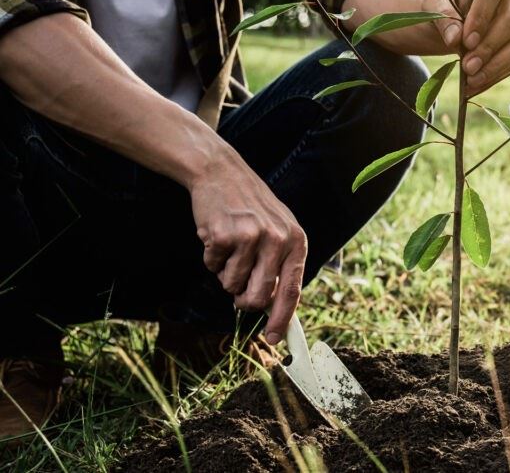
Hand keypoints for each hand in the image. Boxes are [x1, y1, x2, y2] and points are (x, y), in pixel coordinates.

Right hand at [188, 157, 307, 344]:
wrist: (222, 172)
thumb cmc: (251, 208)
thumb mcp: (278, 230)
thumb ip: (279, 266)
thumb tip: (272, 308)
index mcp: (296, 241)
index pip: (292, 290)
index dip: (282, 319)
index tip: (274, 339)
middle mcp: (278, 240)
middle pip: (258, 296)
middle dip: (243, 300)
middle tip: (237, 289)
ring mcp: (251, 237)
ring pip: (231, 285)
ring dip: (225, 273)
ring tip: (229, 247)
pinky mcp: (224, 235)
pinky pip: (212, 266)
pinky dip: (211, 257)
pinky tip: (216, 235)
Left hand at [422, 0, 509, 94]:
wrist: (457, 22)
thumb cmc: (448, 7)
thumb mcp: (435, 6)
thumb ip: (442, 16)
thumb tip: (454, 38)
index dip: (481, 16)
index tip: (466, 40)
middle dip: (489, 46)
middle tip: (468, 66)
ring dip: (498, 63)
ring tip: (473, 78)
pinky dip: (500, 72)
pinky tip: (481, 82)